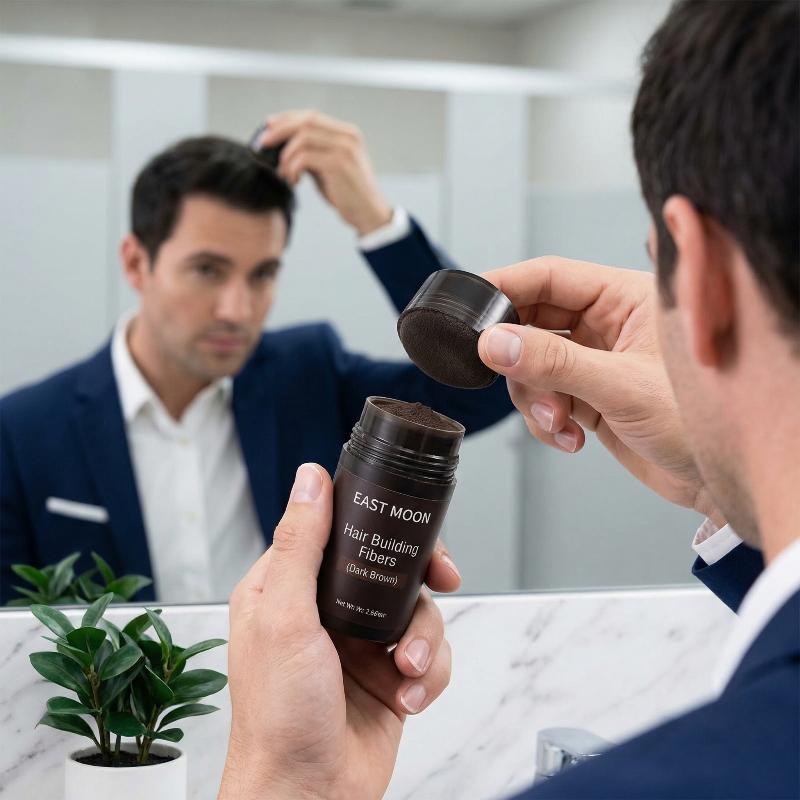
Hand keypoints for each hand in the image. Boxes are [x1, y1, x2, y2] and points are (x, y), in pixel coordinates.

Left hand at [218, 464, 456, 799]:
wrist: (306, 798)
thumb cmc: (278, 717)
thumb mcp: (283, 618)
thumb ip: (300, 546)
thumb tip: (310, 479)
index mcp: (290, 586)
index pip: (338, 529)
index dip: (378, 520)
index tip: (410, 523)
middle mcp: (327, 610)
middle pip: (390, 565)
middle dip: (421, 575)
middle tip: (443, 578)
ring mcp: (361, 643)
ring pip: (418, 610)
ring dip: (426, 637)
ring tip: (410, 667)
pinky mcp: (390, 677)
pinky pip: (431, 655)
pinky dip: (430, 675)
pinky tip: (409, 697)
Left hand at [258, 110, 392, 235]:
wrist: (369, 214)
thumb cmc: (348, 194)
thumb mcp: (329, 168)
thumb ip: (312, 153)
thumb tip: (284, 147)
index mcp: (347, 134)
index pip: (311, 116)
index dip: (286, 118)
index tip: (268, 126)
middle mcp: (347, 136)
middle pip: (305, 121)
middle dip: (279, 131)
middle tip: (263, 145)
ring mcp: (344, 149)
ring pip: (302, 138)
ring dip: (285, 156)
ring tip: (284, 173)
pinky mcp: (338, 164)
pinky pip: (304, 158)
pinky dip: (292, 168)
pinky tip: (293, 181)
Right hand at [477, 257, 723, 523]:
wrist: (714, 482)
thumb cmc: (700, 421)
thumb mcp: (621, 387)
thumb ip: (554, 363)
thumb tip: (496, 342)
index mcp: (625, 298)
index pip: (550, 277)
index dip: (506, 286)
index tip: (472, 304)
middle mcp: (607, 325)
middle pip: (533, 322)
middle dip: (520, 358)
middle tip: (509, 373)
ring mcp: (594, 362)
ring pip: (531, 366)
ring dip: (534, 398)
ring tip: (558, 421)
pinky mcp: (587, 396)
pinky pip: (543, 398)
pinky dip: (545, 421)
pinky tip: (570, 436)